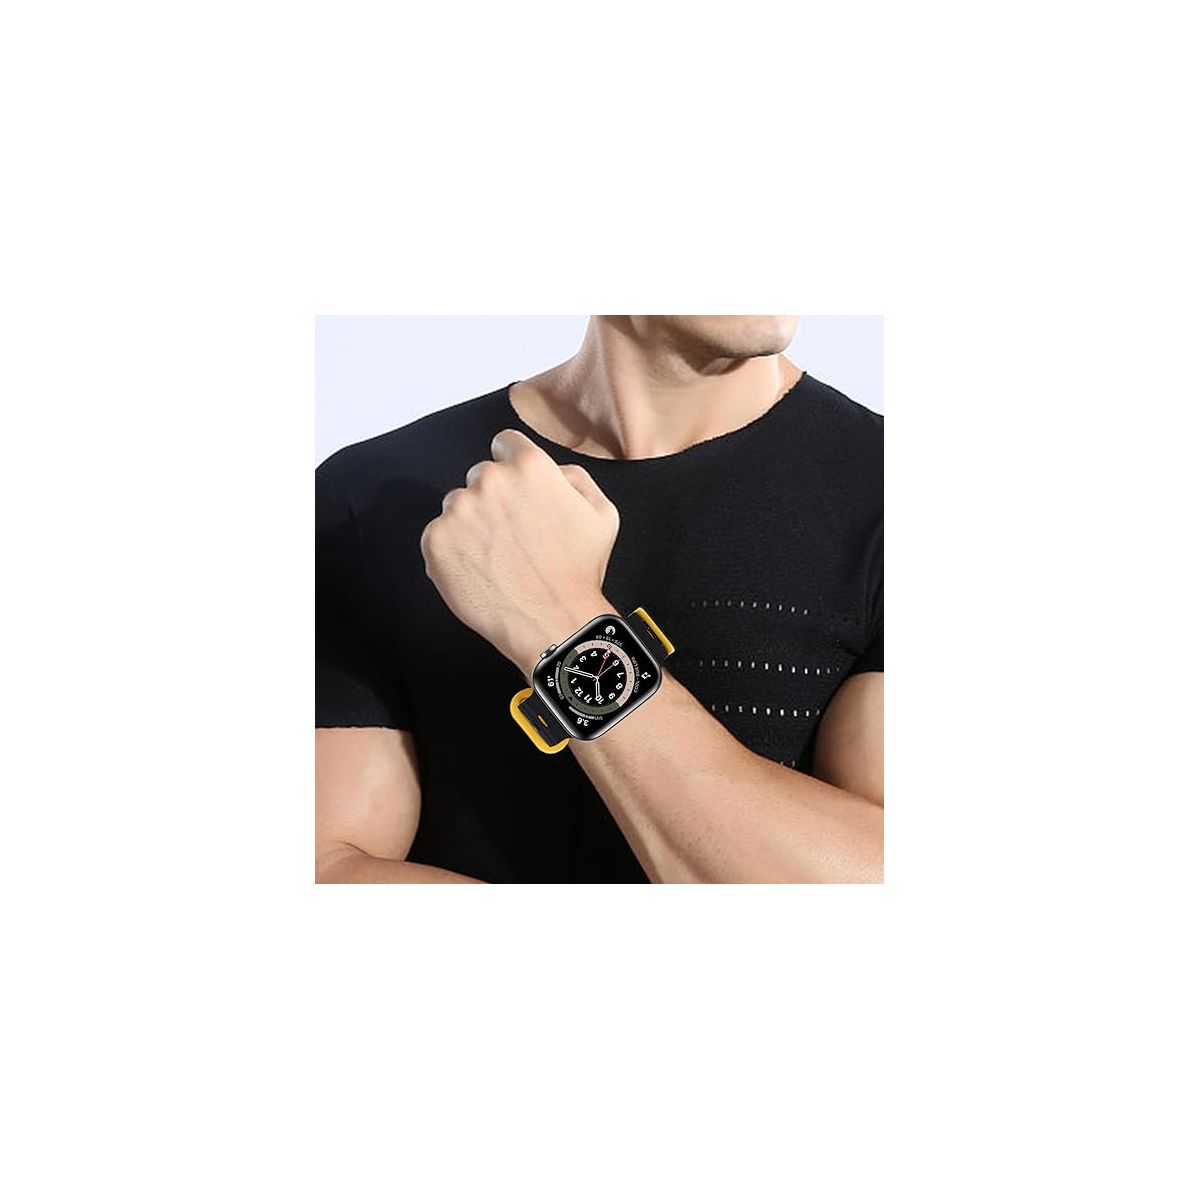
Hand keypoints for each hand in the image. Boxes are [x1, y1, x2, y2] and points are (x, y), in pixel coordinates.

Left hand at [420, 429, 618, 677]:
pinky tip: (480, 570)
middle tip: (512, 535)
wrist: (552, 622)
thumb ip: (575, 477)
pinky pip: (439, 535)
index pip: (505, 444)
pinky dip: (454, 551)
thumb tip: (553, 471)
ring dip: (472, 524)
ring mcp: (458, 511)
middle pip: (481, 476)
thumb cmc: (578, 572)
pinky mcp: (436, 541)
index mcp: (529, 466)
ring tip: (497, 558)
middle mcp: (490, 481)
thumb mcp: (602, 514)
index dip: (513, 468)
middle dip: (494, 499)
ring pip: (458, 506)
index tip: (517, 493)